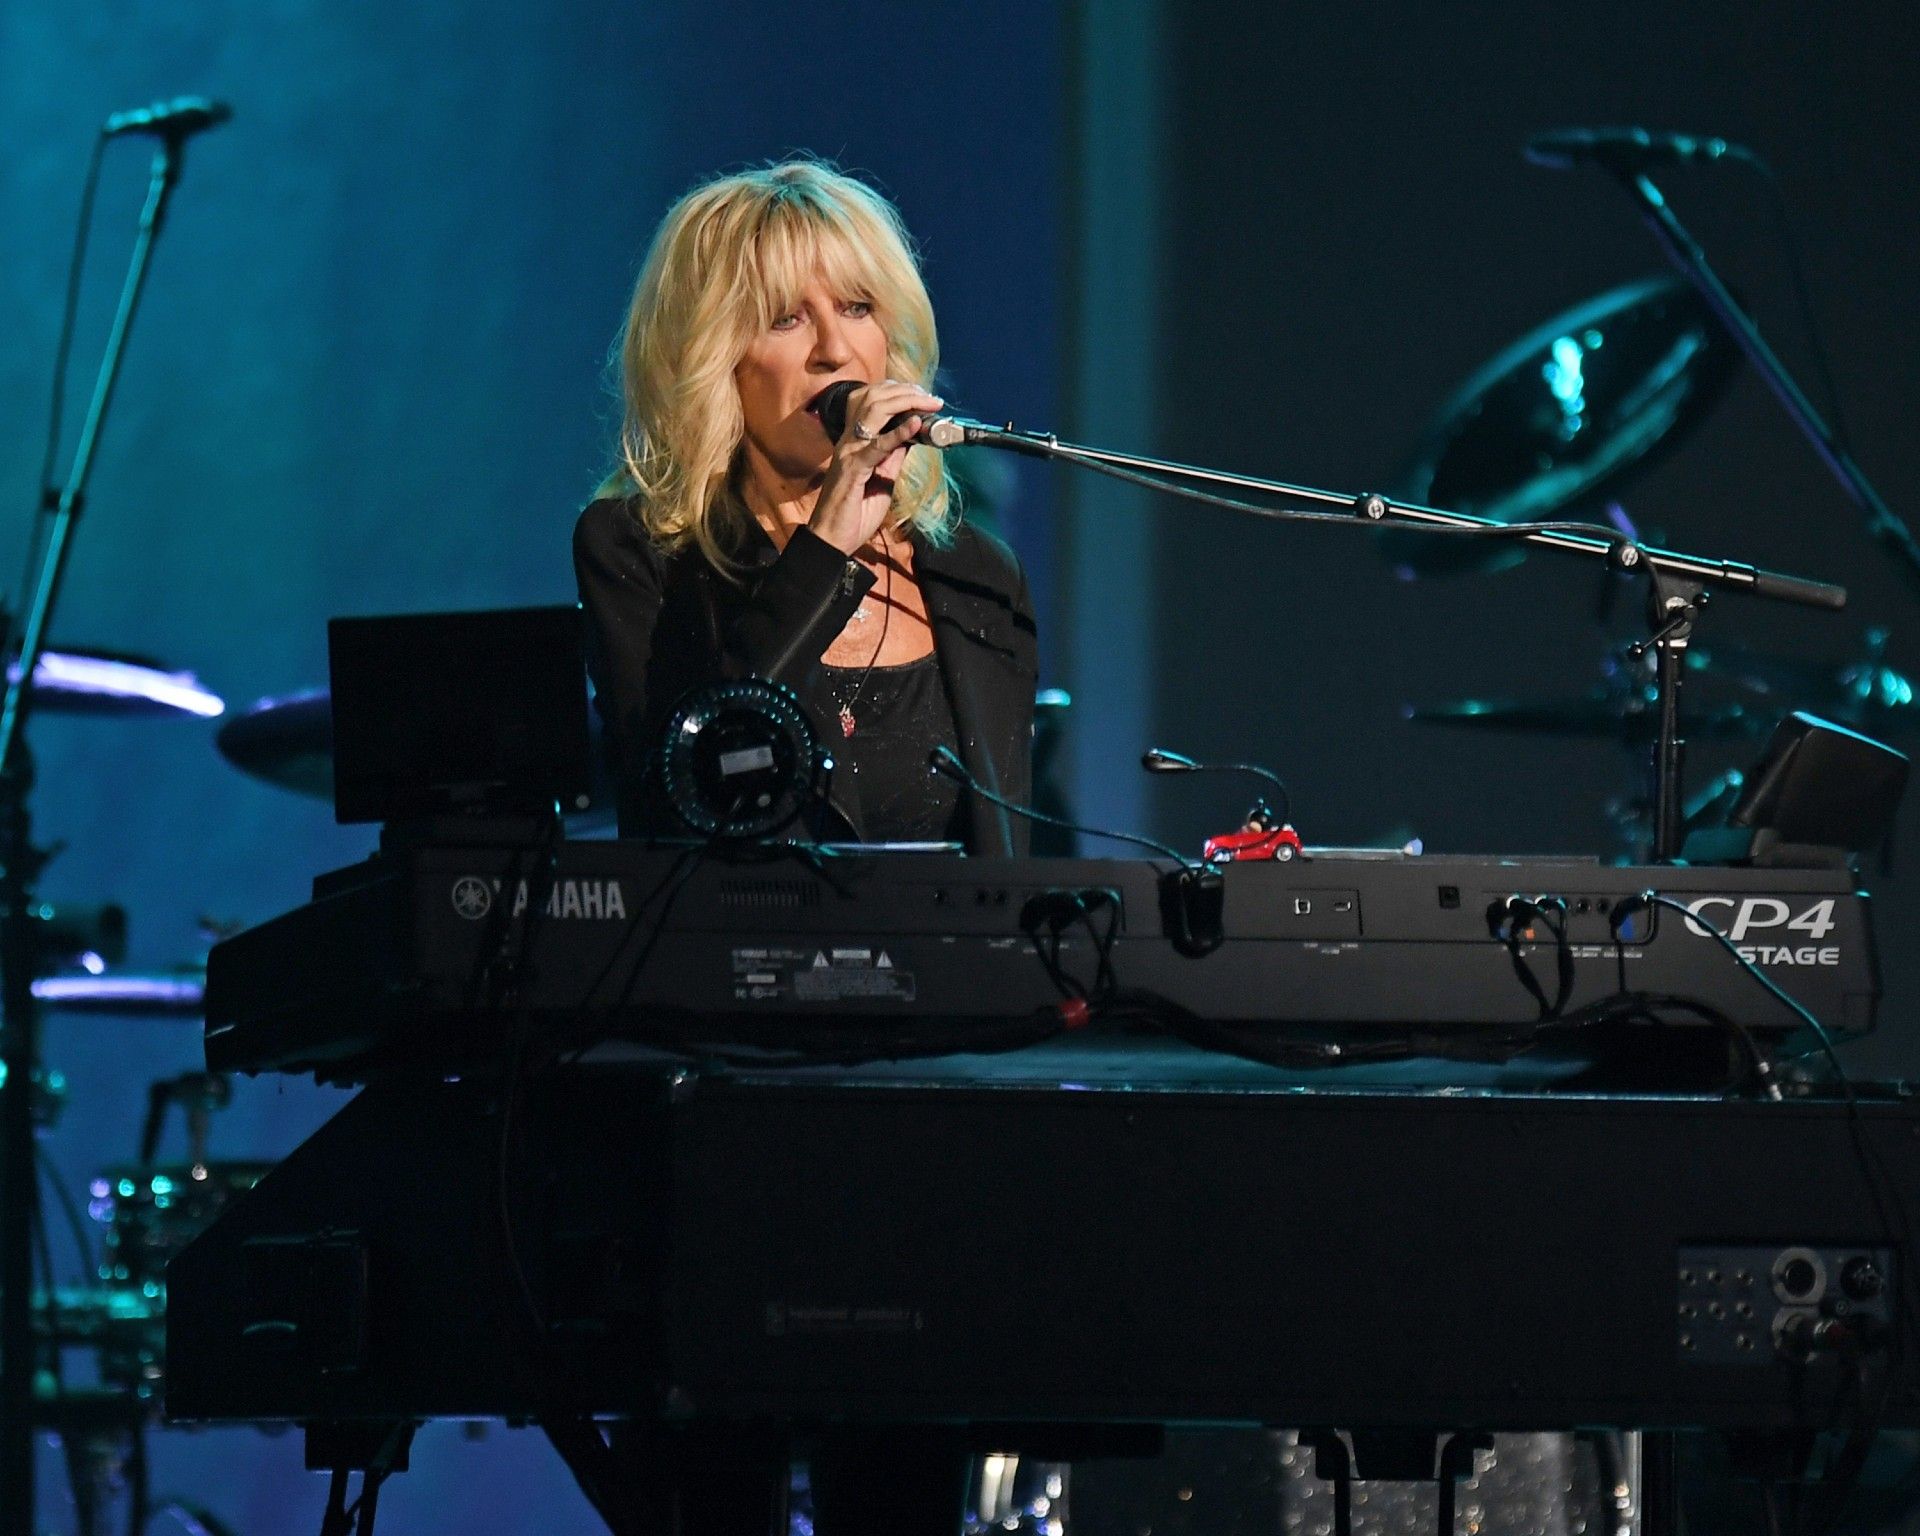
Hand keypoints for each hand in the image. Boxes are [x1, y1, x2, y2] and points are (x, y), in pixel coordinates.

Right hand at [807, 378, 943, 553]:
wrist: (833, 539)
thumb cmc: (855, 513)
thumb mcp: (883, 480)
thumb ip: (893, 457)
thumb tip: (911, 438)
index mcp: (855, 442)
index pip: (873, 402)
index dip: (898, 392)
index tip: (923, 394)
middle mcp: (849, 440)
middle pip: (875, 399)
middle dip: (906, 392)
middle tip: (932, 397)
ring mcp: (848, 451)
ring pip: (874, 411)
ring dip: (905, 403)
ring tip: (927, 403)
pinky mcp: (852, 468)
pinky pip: (878, 445)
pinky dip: (898, 433)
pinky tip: (916, 424)